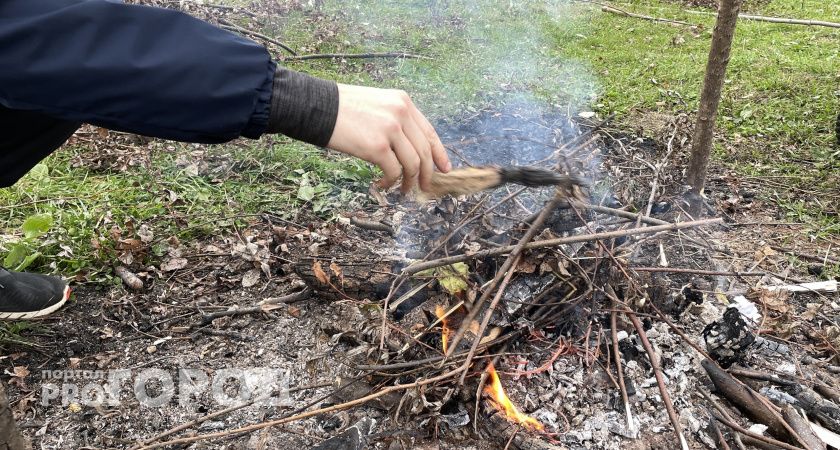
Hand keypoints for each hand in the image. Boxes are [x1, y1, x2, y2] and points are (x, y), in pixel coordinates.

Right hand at [326, 84, 451, 191]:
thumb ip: (395, 120)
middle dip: (427, 174)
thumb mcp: (376, 104)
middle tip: (424, 188)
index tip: (444, 169)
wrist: (317, 107)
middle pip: (424, 151)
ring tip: (403, 191)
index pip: (429, 131)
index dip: (439, 153)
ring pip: (413, 164)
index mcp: (403, 102)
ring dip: (409, 182)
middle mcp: (401, 113)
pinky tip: (383, 184)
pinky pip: (394, 171)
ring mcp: (391, 129)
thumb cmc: (341, 108)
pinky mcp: (378, 146)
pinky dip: (391, 182)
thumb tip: (408, 148)